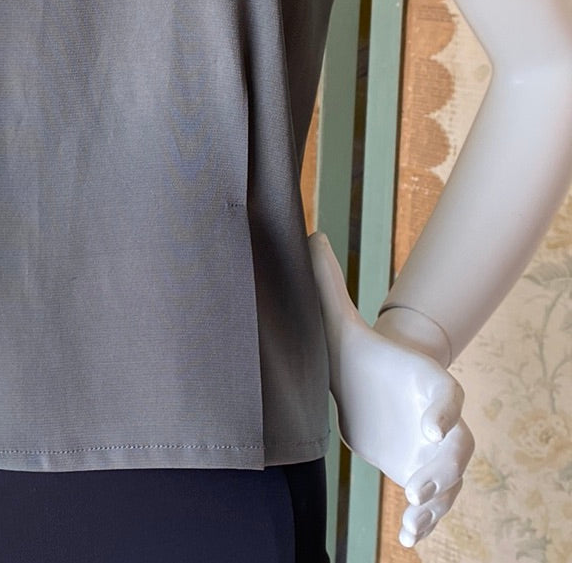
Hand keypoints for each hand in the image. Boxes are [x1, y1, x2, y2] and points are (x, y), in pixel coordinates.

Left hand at [308, 232, 474, 548]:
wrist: (377, 382)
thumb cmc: (362, 352)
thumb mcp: (341, 321)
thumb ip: (327, 283)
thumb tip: (308, 234)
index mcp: (425, 380)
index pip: (445, 395)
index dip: (442, 409)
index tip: (428, 427)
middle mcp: (436, 418)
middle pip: (459, 444)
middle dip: (445, 464)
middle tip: (418, 482)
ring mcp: (434, 449)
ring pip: (451, 477)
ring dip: (438, 498)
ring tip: (416, 514)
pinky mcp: (421, 470)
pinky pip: (436, 501)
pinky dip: (429, 518)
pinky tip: (410, 537)